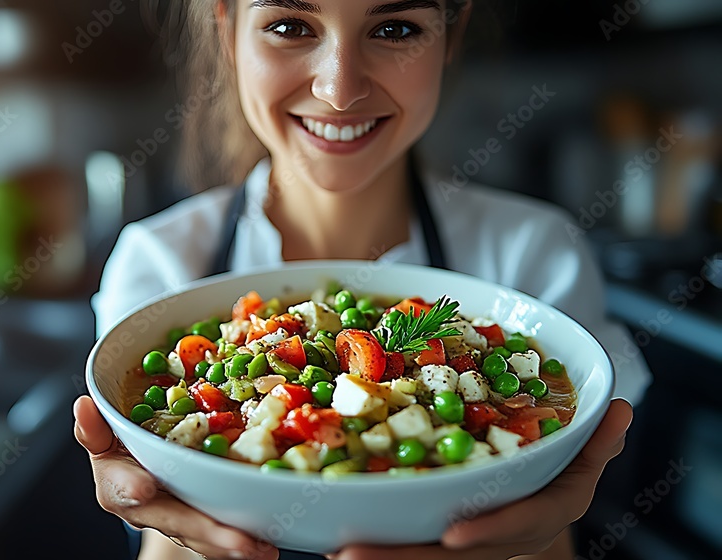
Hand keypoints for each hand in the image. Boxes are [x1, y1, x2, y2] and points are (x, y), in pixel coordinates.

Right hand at [74, 396, 279, 559]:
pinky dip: (244, 543)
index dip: (130, 487)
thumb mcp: (106, 435)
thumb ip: (96, 426)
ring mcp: (176, 522)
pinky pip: (219, 539)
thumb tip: (82, 404)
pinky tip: (269, 546)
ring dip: (230, 543)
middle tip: (235, 539)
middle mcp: (147, 509)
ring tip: (260, 548)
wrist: (147, 476)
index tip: (143, 488)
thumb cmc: (128, 450)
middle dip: (204, 530)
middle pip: (175, 521)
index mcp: (116, 484)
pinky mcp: (201, 528)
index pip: (120, 485)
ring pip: (202, 537)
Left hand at [327, 398, 633, 559]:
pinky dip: (379, 543)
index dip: (490, 532)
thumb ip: (595, 438)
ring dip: (383, 556)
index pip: (516, 526)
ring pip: (424, 556)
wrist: (532, 497)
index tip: (455, 536)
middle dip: (405, 558)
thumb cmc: (551, 469)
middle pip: (452, 557)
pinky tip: (336, 540)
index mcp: (538, 513)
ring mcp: (468, 540)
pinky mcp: (438, 537)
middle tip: (354, 553)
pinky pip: (410, 541)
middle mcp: (500, 535)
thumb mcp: (579, 454)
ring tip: (337, 550)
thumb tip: (621, 408)